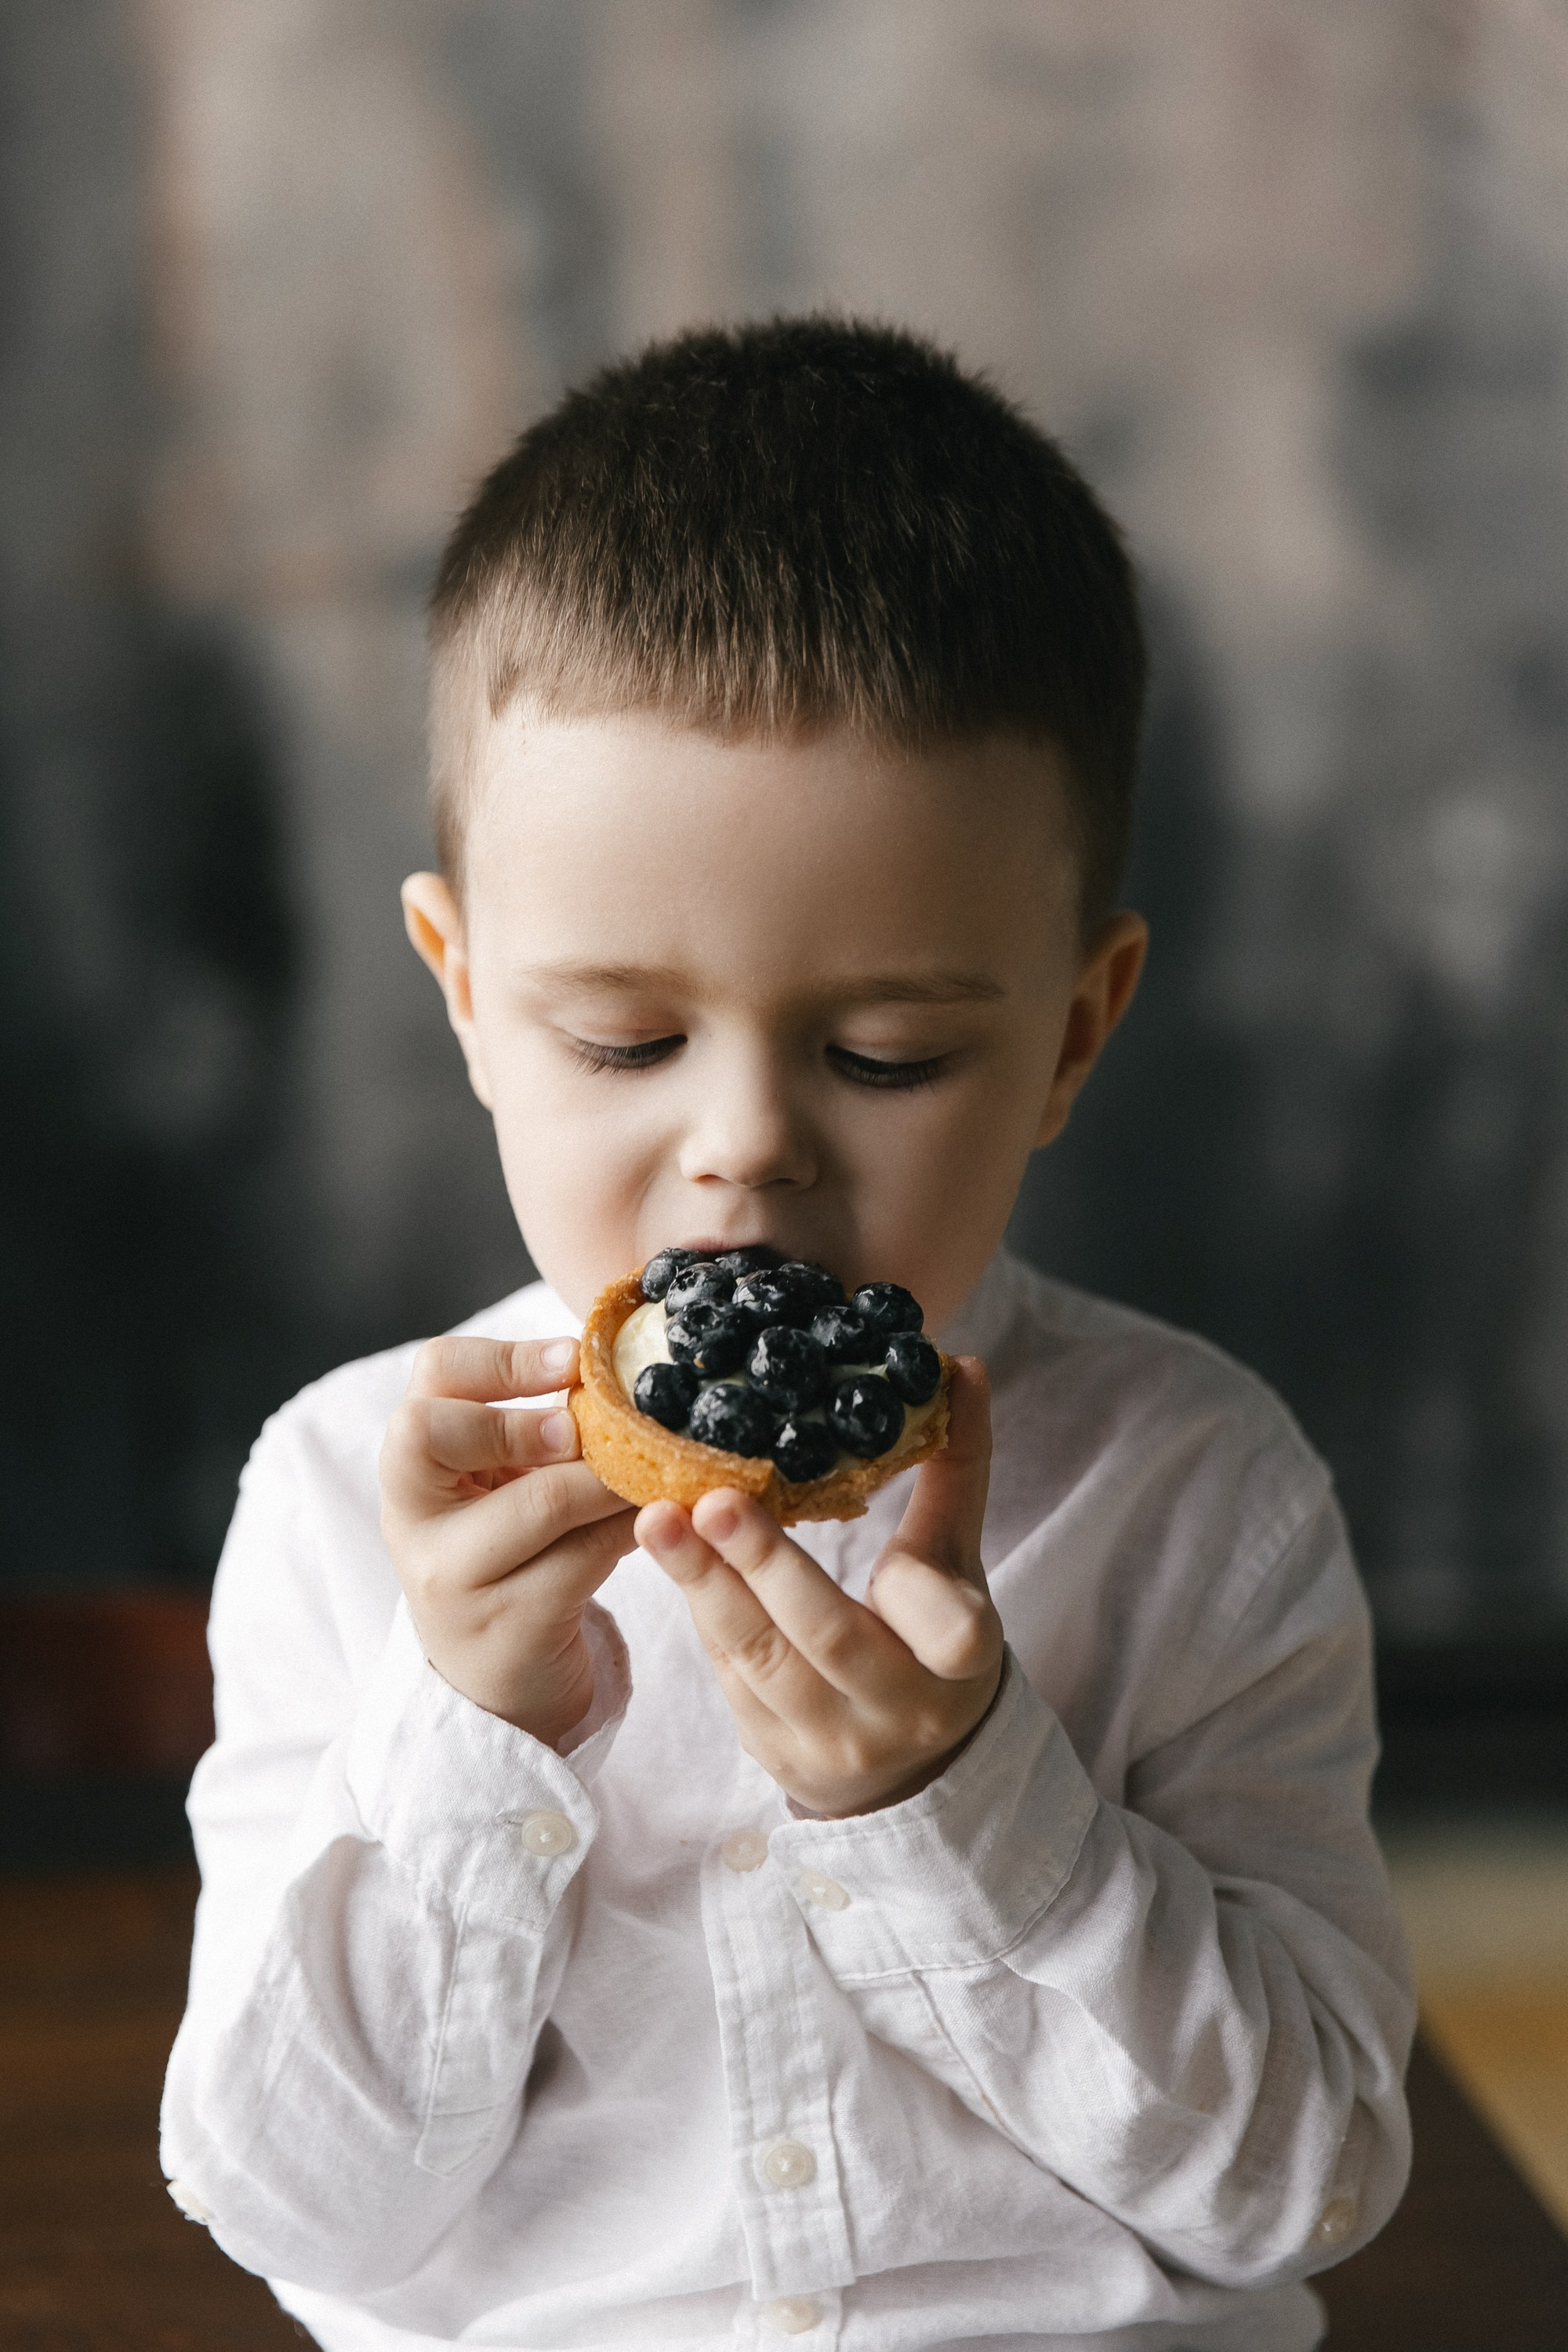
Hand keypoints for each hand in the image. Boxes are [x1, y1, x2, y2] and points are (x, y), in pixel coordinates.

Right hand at [380, 1337, 637, 1746]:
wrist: (496, 1674)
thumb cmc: (510, 1552)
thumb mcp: (503, 1484)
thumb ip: (538, 1425)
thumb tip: (628, 1365)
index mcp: (413, 1463)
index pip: (428, 1378)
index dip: (502, 1358)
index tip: (572, 1360)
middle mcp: (412, 1518)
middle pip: (431, 1434)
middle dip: (522, 1419)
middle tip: (583, 1430)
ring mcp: (452, 1579)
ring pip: (538, 1503)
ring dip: (611, 1476)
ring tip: (656, 1464)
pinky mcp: (507, 1628)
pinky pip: (584, 1559)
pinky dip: (633, 1527)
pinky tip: (663, 1515)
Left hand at [635, 1359, 1003, 1815]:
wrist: (908, 1758)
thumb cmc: (932, 1632)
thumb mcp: (956, 1560)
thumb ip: (954, 1469)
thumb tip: (959, 1364)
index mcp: (961, 1663)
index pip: (951, 1630)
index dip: (920, 1591)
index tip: (887, 1547)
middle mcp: (898, 1712)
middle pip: (827, 1635)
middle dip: (765, 1566)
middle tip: (711, 1500)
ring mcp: (830, 1741)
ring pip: (759, 1657)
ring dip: (703, 1582)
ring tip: (656, 1518)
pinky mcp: (772, 1752)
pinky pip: (727, 1673)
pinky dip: (701, 1608)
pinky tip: (671, 1555)